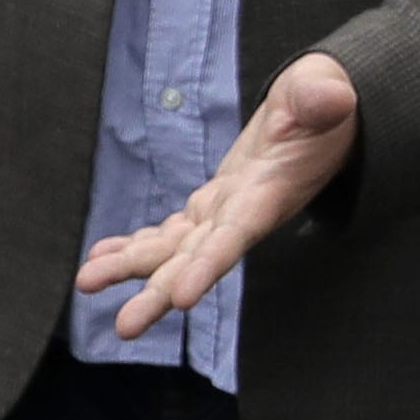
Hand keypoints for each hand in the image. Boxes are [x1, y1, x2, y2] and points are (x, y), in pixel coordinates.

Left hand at [76, 50, 359, 339]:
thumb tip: (332, 99)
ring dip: (131, 266)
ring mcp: (225, 210)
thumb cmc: (325, 103)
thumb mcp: (325, 91)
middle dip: (159, 292)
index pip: (237, 235)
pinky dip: (136, 243)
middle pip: (198, 260)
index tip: (181, 299)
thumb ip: (322, 98)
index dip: (208, 266)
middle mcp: (244, 212)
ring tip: (87, 282)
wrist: (324, 117)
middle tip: (123, 327)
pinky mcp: (213, 202)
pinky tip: (102, 254)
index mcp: (270, 192)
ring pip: (174, 249)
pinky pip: (171, 231)